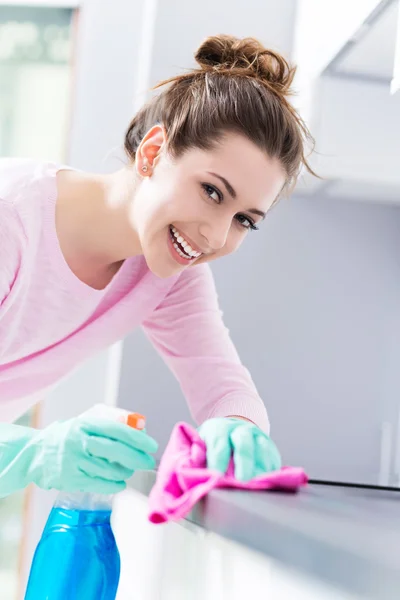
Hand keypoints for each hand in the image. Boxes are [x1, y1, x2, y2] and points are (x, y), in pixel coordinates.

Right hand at [0, 417, 157, 496]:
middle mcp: (79, 441)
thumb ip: (112, 423)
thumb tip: (140, 427)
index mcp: (86, 423)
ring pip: (108, 469)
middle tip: (148, 462)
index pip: (117, 430)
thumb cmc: (69, 436)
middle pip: (115, 451)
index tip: (151, 445)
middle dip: (136, 457)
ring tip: (129, 470)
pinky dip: (113, 484)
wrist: (35, 453)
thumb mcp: (86, 422)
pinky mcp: (70, 478)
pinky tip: (120, 482)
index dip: (137, 438)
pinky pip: (98, 483)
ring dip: (125, 471)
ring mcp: (73, 461)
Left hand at [198, 417, 280, 481]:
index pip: (219, 445)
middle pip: (244, 445)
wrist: (232, 429)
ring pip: (263, 451)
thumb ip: (195, 455)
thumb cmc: (211, 444)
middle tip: (243, 482)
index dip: (218, 462)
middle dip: (244, 464)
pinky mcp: (270, 448)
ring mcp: (258, 437)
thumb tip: (193, 463)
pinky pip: (273, 460)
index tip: (217, 478)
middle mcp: (241, 430)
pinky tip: (265, 485)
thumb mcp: (199, 445)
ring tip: (256, 487)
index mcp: (219, 429)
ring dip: (260, 470)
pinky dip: (271, 473)